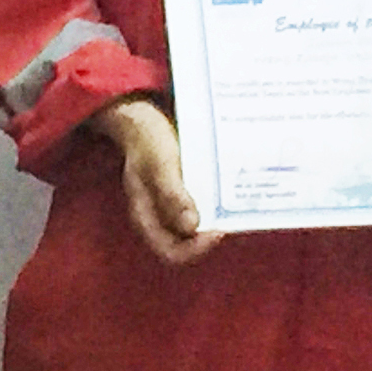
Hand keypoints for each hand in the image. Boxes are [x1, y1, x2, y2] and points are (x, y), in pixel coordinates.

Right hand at [88, 96, 222, 266]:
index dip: (195, 249)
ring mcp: (167, 206)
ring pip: (192, 228)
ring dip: (211, 222)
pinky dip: (211, 206)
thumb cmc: (148, 140)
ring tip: (230, 209)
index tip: (217, 231)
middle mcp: (158, 217)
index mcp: (146, 217)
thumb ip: (172, 195)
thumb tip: (192, 227)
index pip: (171, 251)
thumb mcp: (160, 165)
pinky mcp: (178, 193)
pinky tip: (224, 195)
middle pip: (185, 244)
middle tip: (229, 221)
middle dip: (207, 236)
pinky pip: (196, 209)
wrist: (141, 119)